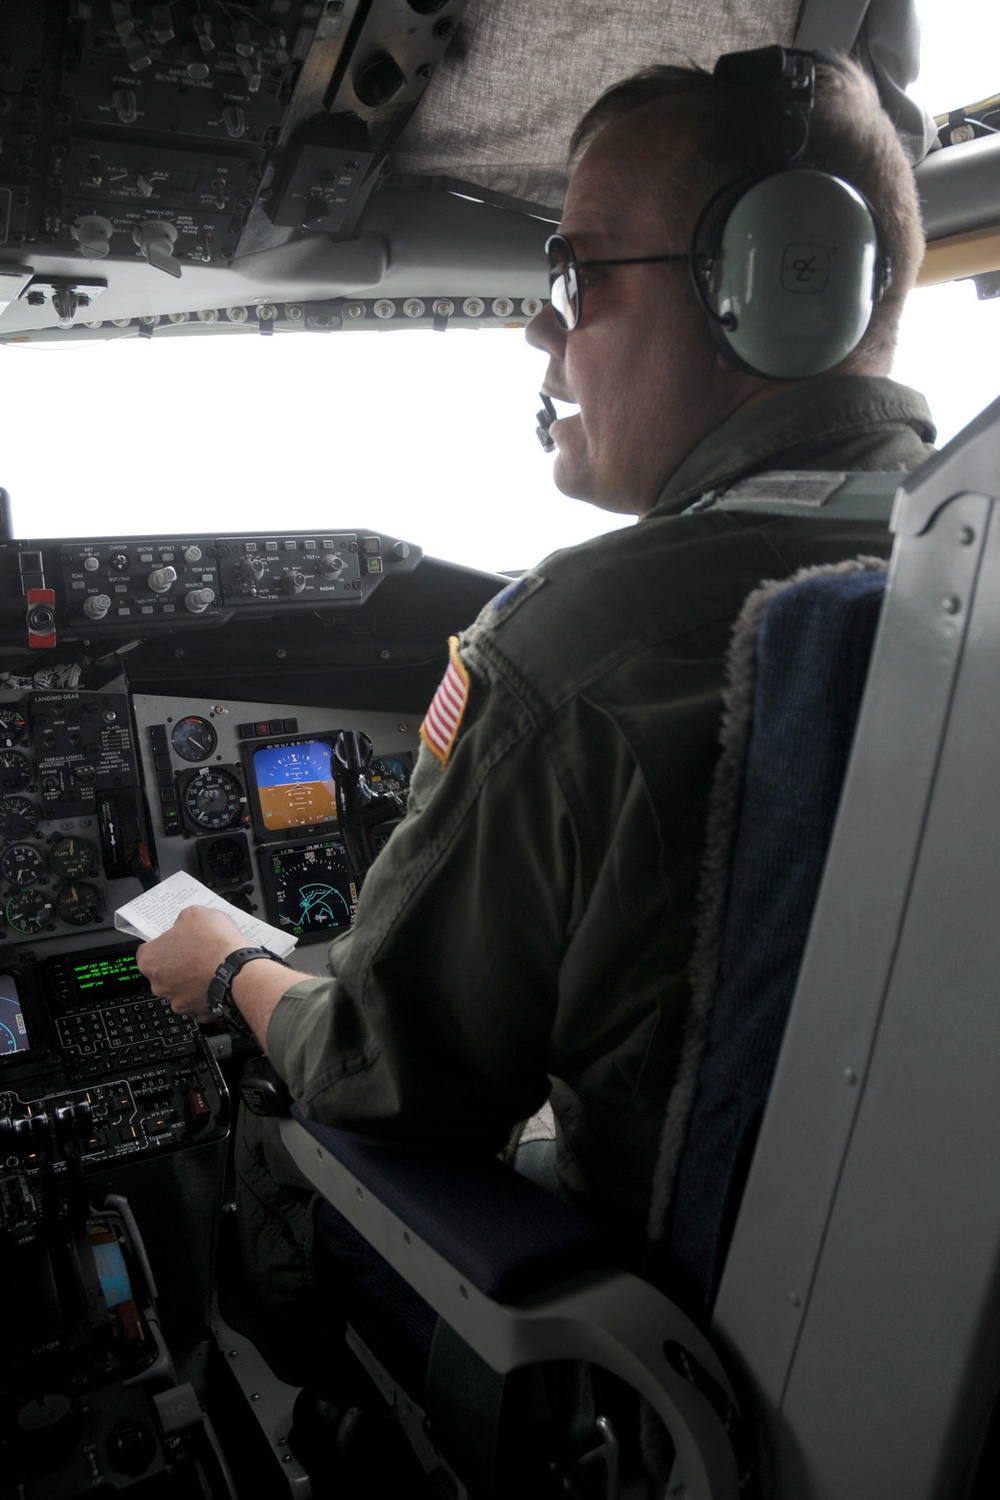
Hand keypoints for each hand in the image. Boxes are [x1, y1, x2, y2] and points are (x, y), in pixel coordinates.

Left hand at [136, 905, 244, 1023]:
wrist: (238, 970)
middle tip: (196, 952)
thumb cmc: (214, 943)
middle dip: (177, 963)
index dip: (164, 943)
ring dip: (191, 979)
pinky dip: (205, 993)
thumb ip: (182, 921)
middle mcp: (158, 985)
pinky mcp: (196, 1013)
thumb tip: (184, 925)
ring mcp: (177, 1001)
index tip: (176, 940)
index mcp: (150, 960)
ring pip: (181, 988)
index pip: (148, 951)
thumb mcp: (195, 913)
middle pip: (163, 972)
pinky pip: (198, 1002)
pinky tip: (216, 981)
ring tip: (210, 966)